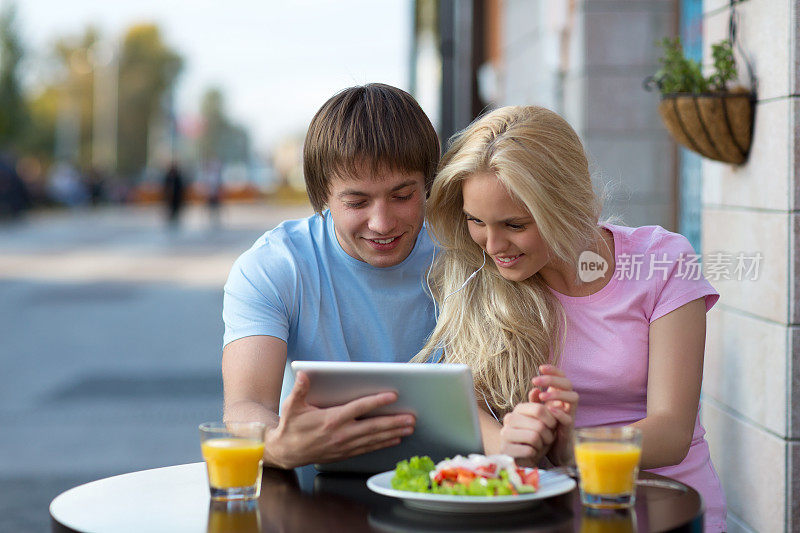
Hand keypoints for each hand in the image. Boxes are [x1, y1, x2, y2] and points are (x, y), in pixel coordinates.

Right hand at [264, 371, 415, 468]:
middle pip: (373, 426)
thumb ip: (300, 390)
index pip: (359, 408)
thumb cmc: (291, 427)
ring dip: (393, 433)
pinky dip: (383, 444)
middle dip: (394, 421)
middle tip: (411, 417)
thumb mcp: (292, 406)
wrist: (286, 452)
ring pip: (374, 439)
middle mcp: (341, 434)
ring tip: (409, 427)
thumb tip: (304, 374)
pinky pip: (368, 448)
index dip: (377, 401)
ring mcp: (345, 445)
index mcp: (331, 420)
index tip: (392, 396)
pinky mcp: (345, 453)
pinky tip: (394, 439)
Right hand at [498, 399, 557, 466]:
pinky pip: (528, 450)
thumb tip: (536, 389)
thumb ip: (542, 407)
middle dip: (548, 435)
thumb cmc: (536, 438)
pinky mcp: (505, 449)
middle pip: (539, 425)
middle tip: (546, 439)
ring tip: (539, 445)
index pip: (539, 409)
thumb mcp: (542, 421)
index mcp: (518, 409)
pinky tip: (531, 452)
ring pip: (534, 437)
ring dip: (541, 444)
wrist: (524, 457)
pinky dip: (534, 453)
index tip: (552, 427)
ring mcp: (505, 434)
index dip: (551, 420)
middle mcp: (509, 419)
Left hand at [531, 365, 577, 465]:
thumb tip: (534, 389)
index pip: (561, 377)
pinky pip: (569, 417)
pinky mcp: (569, 428)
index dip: (553, 370)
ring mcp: (570, 414)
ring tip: (542, 396)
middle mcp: (567, 402)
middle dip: (552, 380)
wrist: (553, 449)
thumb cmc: (546, 426)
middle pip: (568, 383)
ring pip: (573, 397)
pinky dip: (560, 412)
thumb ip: (536, 400)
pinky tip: (549, 409)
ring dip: (558, 394)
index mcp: (560, 395)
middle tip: (536, 380)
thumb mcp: (538, 411)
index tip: (541, 367)